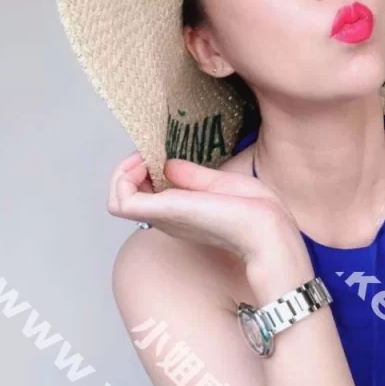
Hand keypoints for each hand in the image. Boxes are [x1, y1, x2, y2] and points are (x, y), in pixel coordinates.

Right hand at [107, 151, 303, 265]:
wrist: (268, 230)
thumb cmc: (258, 213)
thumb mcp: (221, 184)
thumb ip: (193, 176)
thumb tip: (169, 165)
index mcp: (183, 213)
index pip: (146, 195)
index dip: (144, 169)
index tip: (157, 155)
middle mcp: (168, 219)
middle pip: (125, 198)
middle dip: (128, 170)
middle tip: (146, 156)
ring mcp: (163, 218)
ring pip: (117, 200)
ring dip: (122, 173)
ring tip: (142, 161)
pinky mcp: (161, 213)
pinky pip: (120, 202)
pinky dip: (123, 178)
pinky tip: (144, 166)